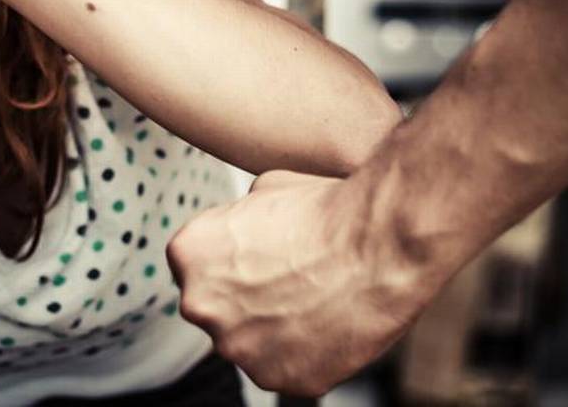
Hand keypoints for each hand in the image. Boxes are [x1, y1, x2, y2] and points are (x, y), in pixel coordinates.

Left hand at [167, 168, 443, 396]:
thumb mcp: (265, 188)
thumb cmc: (328, 213)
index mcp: (188, 254)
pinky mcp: (280, 379)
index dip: (233, 259)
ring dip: (274, 327)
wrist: (379, 245)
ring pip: (250, 342)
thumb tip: (244, 227)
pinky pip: (286, 368)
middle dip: (247, 297)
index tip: (262, 255)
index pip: (197, 265)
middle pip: (218, 307)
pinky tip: (328, 322)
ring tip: (315, 298)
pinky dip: (305, 352)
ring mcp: (239, 349)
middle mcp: (201, 306)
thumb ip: (237, 217)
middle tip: (290, 278)